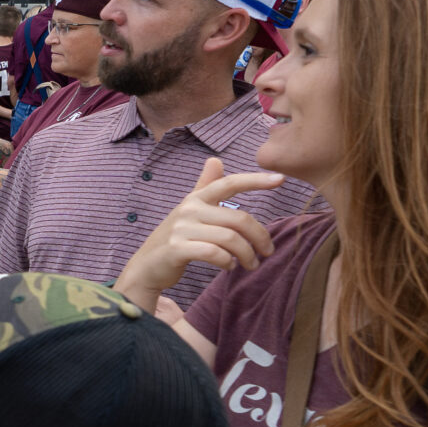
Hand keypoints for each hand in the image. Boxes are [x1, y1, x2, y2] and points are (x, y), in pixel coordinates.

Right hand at [116, 156, 283, 305]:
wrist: (147, 266)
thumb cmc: (175, 238)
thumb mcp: (189, 210)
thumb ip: (205, 187)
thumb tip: (215, 159)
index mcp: (196, 198)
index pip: (230, 184)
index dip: (255, 180)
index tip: (280, 179)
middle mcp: (189, 210)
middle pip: (238, 219)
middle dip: (259, 237)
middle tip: (267, 252)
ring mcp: (181, 229)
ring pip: (229, 238)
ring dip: (247, 254)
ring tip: (251, 264)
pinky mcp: (177, 249)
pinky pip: (213, 253)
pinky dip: (227, 262)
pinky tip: (230, 266)